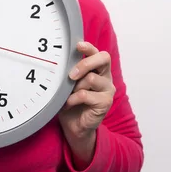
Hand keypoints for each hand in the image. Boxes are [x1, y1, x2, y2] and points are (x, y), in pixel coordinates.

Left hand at [58, 41, 114, 166]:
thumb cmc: (71, 101)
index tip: (78, 46)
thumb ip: (71, 71)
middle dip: (85, 63)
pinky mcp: (105, 102)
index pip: (98, 52)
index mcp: (98, 69)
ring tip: (69, 95)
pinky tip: (69, 104)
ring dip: (75, 86)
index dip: (89, 47)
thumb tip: (62, 61)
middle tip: (71, 75)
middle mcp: (105, 76)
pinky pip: (86, 95)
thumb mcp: (69, 83)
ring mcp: (107, 89)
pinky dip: (73, 99)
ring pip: (92, 78)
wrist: (75, 125)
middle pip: (103, 58)